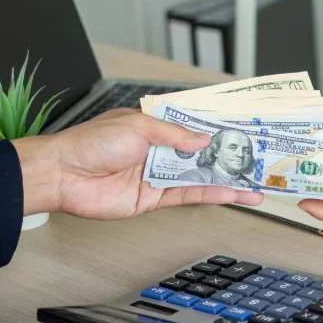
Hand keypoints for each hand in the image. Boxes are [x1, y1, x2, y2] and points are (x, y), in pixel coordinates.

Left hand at [13, 108, 263, 219]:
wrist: (61, 175)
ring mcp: (160, 173)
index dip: (221, 128)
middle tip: (261, 160)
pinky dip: (212, 195)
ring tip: (256, 183)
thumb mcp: (139, 126)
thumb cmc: (91, 142)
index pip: (196, 125)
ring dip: (229, 180)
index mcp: (158, 125)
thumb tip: (204, 140)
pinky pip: (189, 195)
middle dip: (232, 156)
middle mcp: (161, 149)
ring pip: (202, 176)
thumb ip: (176, 135)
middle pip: (204, 153)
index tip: (248, 130)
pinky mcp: (155, 197)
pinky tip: (232, 194)